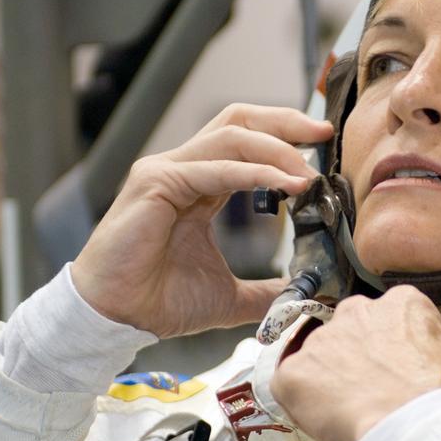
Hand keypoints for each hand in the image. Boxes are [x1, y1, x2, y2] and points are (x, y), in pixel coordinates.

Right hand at [72, 105, 333, 336]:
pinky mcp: (155, 184)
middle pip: (239, 121)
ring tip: (309, 172)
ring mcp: (165, 171)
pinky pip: (214, 169)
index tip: (323, 145)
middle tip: (325, 134)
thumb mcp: (228, 296)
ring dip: (276, 149)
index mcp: (198, 185)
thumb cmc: (158, 301)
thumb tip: (301, 294)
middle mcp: (182, 168)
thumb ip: (264, 290)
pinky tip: (287, 185)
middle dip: (285, 122)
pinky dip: (254, 174)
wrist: (115, 318)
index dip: (284, 136)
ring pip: (230, 137)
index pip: (245, 140)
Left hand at [271, 286, 440, 440]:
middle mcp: (355, 311)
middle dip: (352, 356)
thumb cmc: (434, 398)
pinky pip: (291, 385)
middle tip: (366, 390)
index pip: (386, 316)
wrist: (408, 428)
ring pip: (318, 357)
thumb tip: (410, 341)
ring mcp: (320, 339)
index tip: (389, 368)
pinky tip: (326, 418)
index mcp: (398, 303)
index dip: (386, 346)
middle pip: (347, 330)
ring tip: (349, 411)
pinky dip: (303, 402)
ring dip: (327, 379)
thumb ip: (422, 335)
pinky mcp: (294, 371)